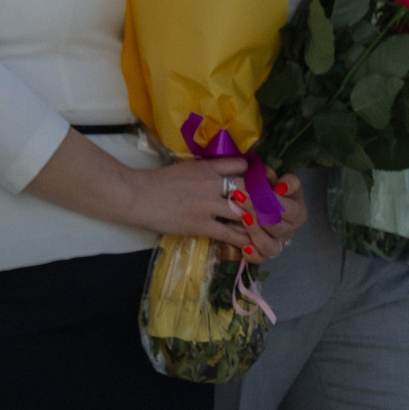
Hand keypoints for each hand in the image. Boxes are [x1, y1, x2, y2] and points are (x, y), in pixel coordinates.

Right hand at [125, 156, 257, 251]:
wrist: (136, 195)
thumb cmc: (159, 182)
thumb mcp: (186, 168)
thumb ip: (208, 171)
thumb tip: (226, 176)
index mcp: (207, 167)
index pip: (241, 165)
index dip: (255, 174)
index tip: (262, 183)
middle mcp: (211, 183)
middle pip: (249, 189)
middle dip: (263, 199)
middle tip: (272, 208)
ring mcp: (207, 205)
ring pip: (244, 212)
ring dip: (257, 222)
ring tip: (265, 229)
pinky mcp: (201, 225)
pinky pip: (230, 234)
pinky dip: (243, 240)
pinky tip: (251, 244)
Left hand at [239, 172, 305, 262]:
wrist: (260, 199)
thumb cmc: (272, 189)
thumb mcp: (284, 180)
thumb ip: (289, 181)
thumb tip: (282, 188)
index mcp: (298, 214)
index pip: (288, 210)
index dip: (272, 201)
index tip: (254, 190)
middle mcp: (289, 231)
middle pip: (277, 228)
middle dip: (257, 212)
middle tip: (240, 198)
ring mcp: (276, 243)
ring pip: (270, 246)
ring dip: (255, 232)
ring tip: (243, 217)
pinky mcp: (262, 252)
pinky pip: (260, 258)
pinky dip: (253, 255)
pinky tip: (245, 247)